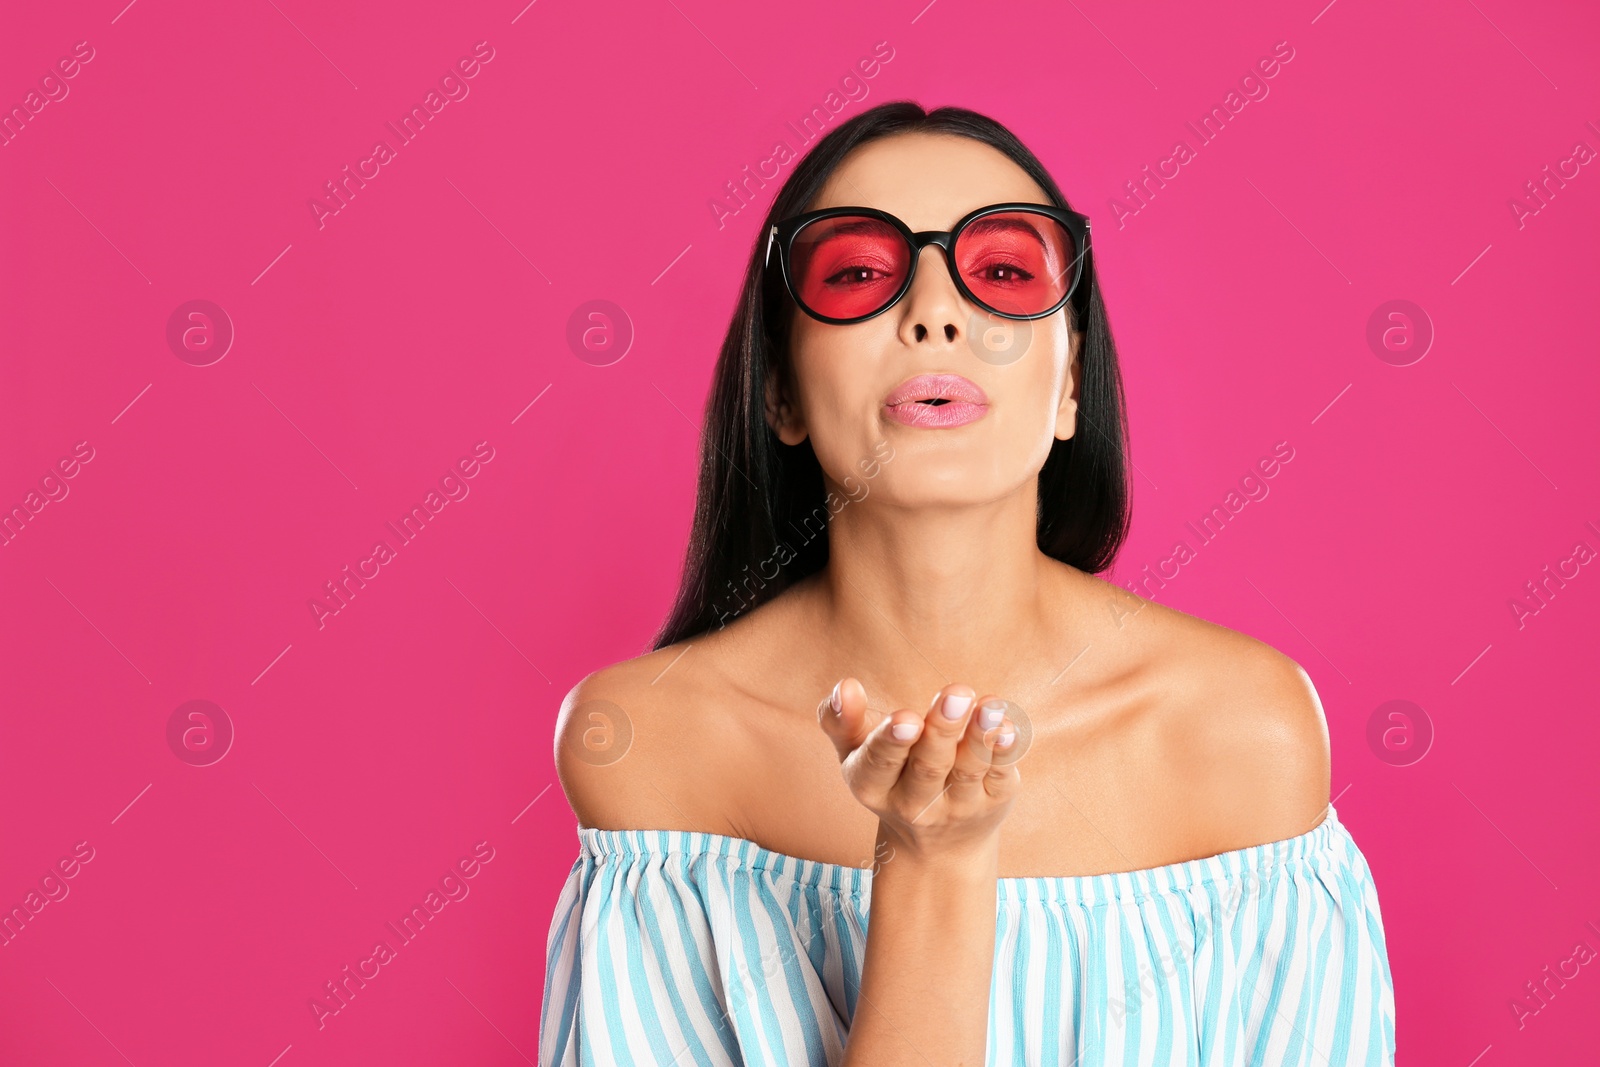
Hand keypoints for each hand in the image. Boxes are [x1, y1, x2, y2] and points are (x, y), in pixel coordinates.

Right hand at [817, 678, 1021, 864]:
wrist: (937, 844)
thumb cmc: (889, 777)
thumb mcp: (855, 753)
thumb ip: (841, 719)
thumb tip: (846, 685)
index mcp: (872, 786)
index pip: (879, 763)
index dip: (892, 742)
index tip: (907, 718)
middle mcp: (915, 804)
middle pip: (928, 766)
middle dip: (942, 730)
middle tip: (955, 694)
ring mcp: (958, 806)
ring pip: (968, 771)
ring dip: (980, 737)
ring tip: (989, 706)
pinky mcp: (994, 802)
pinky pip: (1000, 776)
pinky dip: (1005, 753)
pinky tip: (1008, 728)